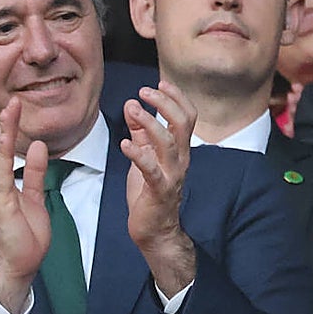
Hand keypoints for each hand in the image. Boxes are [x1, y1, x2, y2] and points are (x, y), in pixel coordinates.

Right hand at [0, 98, 51, 313]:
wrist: (19, 263)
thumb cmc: (26, 234)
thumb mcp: (36, 197)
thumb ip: (36, 173)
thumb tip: (39, 148)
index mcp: (0, 183)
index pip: (7, 150)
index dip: (12, 128)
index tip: (17, 107)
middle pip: (1, 148)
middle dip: (7, 124)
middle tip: (14, 100)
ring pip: (0, 155)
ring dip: (6, 132)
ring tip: (11, 110)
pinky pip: (4, 173)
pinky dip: (7, 155)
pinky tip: (9, 140)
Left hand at [121, 82, 196, 296]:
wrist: (154, 230)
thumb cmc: (149, 194)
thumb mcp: (144, 157)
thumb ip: (141, 133)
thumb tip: (133, 107)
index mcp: (179, 151)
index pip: (188, 117)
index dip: (176, 97)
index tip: (159, 83)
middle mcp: (180, 160)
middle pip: (183, 124)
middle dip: (165, 102)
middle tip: (145, 91)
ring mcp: (171, 175)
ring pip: (168, 142)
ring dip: (150, 121)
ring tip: (132, 108)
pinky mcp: (158, 190)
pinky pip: (151, 169)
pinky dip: (137, 154)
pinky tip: (124, 143)